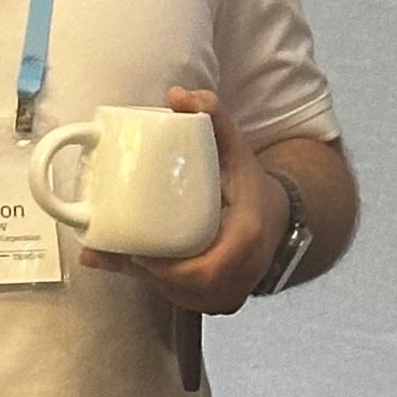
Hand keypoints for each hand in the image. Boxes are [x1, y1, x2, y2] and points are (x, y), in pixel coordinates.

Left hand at [82, 88, 286, 314]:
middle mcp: (244, 273)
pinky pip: (186, 301)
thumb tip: (177, 95)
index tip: (138, 254)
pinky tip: (138, 272)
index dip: (167, 269)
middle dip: (146, 273)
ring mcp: (234, 293)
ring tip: (120, 258)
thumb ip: (212, 116)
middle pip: (185, 286)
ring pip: (182, 297)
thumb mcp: (235, 147)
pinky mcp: (223, 301)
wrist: (280, 217)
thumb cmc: (251, 183)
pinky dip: (161, 287)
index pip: (203, 269)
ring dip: (150, 282)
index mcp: (248, 238)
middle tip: (116, 252)